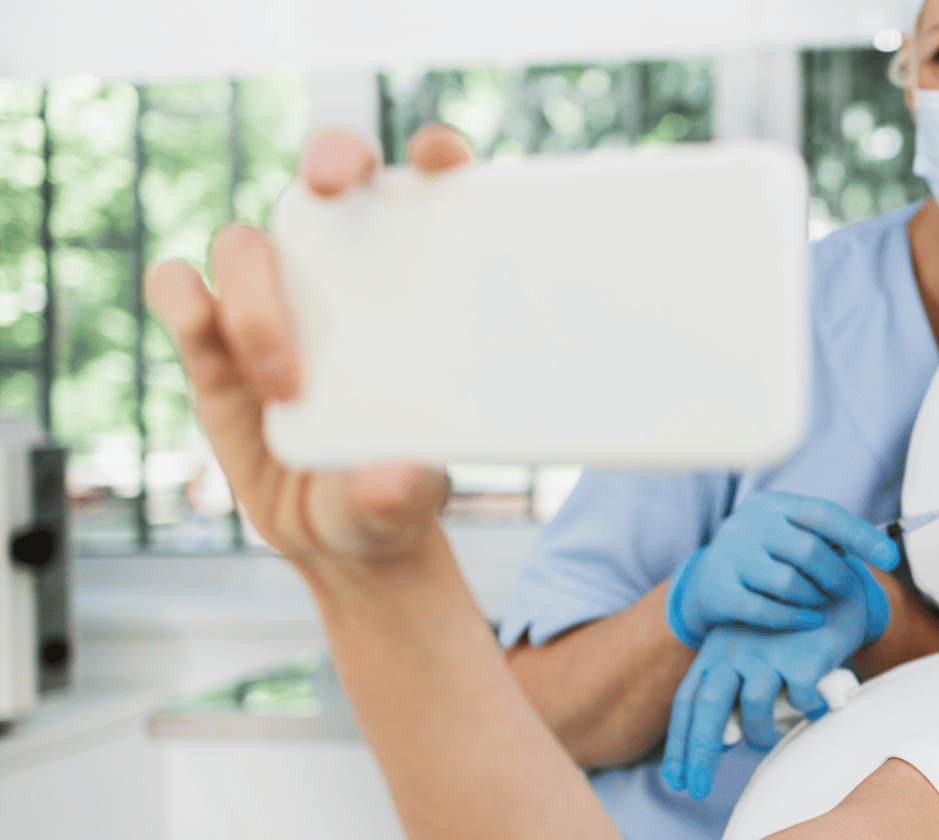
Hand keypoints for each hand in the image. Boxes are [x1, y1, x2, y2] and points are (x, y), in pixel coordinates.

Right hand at [147, 126, 472, 576]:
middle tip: (330, 186)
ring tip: (286, 387)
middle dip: (331, 157)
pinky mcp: (213, 340)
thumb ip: (407, 491)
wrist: (342, 531)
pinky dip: (182, 298)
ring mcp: (274, 300)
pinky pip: (180, 292)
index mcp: (418, 282)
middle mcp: (344, 273)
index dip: (438, 157)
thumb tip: (397, 478)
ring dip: (256, 298)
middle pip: (331, 176)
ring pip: (247, 245)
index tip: (444, 162)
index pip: (433, 192)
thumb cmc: (398, 488)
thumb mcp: (413, 499)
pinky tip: (201, 326)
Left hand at [660, 588, 872, 799]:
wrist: (837, 588)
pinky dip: (807, 710)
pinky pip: (799, 701)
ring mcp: (769, 650)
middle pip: (709, 709)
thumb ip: (732, 688)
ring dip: (761, 734)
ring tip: (771, 734)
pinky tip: (813, 706)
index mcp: (717, 648)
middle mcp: (736, 647)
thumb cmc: (790, 630)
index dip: (679, 741)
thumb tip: (719, 741)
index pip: (688, 700)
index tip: (676, 777)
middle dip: (700, 755)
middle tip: (698, 789)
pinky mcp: (803, 655)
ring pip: (754, 710)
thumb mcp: (751, 652)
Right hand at [664, 491, 898, 646]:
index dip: (861, 535)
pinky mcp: (718, 590)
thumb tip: (879, 546)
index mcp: (771, 505)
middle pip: (808, 549)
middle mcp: (747, 524)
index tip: (891, 557)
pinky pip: (766, 609)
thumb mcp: (786, 538)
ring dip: (814, 597)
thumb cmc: (762, 559)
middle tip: (845, 589)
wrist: (704, 584)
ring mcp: (730, 556)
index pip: (822, 513)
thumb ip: (823, 538)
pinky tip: (808, 620)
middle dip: (836, 575)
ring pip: (788, 582)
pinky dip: (794, 618)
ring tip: (820, 601)